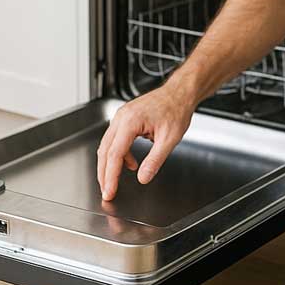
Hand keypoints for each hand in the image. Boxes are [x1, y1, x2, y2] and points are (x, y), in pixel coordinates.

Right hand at [96, 80, 195, 200]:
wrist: (180, 93)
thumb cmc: (176, 109)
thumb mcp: (169, 139)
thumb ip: (155, 160)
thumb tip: (143, 177)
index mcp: (130, 121)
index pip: (114, 154)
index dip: (110, 176)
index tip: (109, 191)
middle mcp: (121, 117)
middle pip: (105, 151)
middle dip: (104, 174)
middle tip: (106, 191)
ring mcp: (121, 116)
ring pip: (107, 145)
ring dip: (110, 165)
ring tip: (115, 181)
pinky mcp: (125, 118)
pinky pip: (115, 139)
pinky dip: (119, 154)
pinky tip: (130, 163)